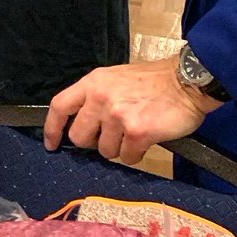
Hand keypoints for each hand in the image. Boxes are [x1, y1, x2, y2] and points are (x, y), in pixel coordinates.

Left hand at [42, 57, 221, 164]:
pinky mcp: (137, 133)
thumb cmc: (151, 81)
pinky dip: (136, 153)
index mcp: (93, 82)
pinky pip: (127, 158)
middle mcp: (101, 98)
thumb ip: (96, 96)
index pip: (60, 106)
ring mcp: (118, 116)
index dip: (52, 128)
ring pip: (105, 151)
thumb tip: (82, 124)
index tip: (51, 144)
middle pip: (79, 137)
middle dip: (93, 142)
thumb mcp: (115, 78)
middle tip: (111, 135)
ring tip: (133, 131)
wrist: (185, 81)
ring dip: (118, 148)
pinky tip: (146, 138)